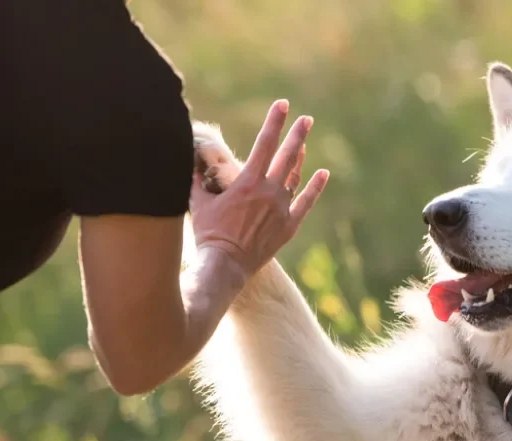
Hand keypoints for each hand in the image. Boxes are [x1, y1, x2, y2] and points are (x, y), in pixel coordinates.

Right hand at [189, 99, 329, 275]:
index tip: (283, 105)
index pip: (264, 143)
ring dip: (300, 159)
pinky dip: (314, 187)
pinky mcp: (288, 226)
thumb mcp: (197, 201)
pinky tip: (323, 174)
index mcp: (247, 182)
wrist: (225, 265)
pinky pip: (305, 203)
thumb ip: (197, 177)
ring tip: (304, 143)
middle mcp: (269, 192)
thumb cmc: (208, 233)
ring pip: (295, 178)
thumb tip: (189, 158)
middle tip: (306, 119)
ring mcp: (281, 209)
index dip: (274, 122)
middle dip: (296, 135)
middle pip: (287, 156)